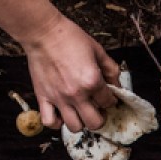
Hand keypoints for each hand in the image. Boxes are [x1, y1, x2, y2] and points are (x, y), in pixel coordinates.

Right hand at [21, 16, 118, 131]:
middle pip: (95, 123)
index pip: (109, 102)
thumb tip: (116, 84)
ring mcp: (59, 98)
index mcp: (92, 81)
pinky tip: (61, 114)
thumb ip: (111, 69)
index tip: (108, 97)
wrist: (43, 32)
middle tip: (97, 109)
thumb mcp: (97, 50)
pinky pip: (50, 122)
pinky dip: (57, 122)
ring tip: (80, 112)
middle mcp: (76, 94)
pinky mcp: (43, 98)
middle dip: (100, 118)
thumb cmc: (68, 37)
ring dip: (80, 122)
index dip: (111, 100)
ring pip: (75, 127)